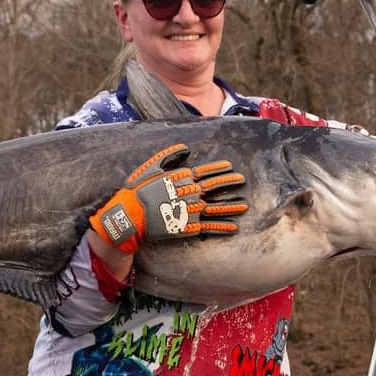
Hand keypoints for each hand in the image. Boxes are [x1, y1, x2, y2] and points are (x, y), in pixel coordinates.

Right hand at [90, 143, 246, 254]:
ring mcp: (191, 210)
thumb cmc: (138, 191)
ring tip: (244, 206)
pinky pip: (210, 227)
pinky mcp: (188, 227)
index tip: (230, 166)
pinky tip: (233, 227)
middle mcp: (190, 192)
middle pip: (215, 186)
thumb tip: (186, 148)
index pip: (206, 171)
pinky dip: (223, 227)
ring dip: (231, 206)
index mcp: (182, 178)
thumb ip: (169, 156)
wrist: (130, 215)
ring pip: (217, 207)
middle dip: (230, 182)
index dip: (219, 168)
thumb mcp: (151, 167)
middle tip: (242, 180)